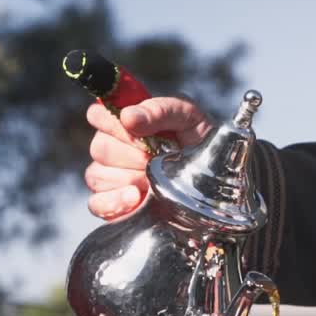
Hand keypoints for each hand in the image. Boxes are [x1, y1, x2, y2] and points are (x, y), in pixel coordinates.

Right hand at [84, 97, 212, 220]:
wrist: (217, 179)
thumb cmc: (200, 141)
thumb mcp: (187, 117)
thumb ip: (159, 110)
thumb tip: (127, 117)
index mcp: (125, 123)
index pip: (97, 115)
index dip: (111, 122)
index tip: (136, 128)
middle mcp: (113, 149)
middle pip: (99, 148)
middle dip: (130, 153)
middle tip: (156, 156)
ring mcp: (111, 178)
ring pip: (98, 175)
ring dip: (128, 177)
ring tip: (154, 179)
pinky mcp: (114, 206)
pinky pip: (98, 204)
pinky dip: (113, 202)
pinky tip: (136, 198)